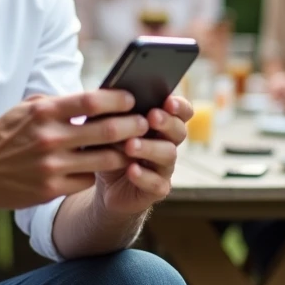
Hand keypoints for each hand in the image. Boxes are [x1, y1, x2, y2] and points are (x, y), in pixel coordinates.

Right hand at [0, 90, 149, 209]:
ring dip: (125, 153)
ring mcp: (51, 166)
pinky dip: (99, 173)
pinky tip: (105, 167)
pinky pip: (88, 181)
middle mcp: (49, 138)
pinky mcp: (50, 189)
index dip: (118, 99)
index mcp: (43, 113)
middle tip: (145, 122)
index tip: (132, 98)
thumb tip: (93, 97)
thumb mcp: (26, 109)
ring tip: (135, 147)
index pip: (91, 101)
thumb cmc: (5, 135)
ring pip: (104, 160)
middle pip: (106, 130)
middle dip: (133, 125)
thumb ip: (58, 103)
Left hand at [94, 95, 191, 216]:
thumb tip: (112, 94)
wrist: (103, 183)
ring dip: (150, 148)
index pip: (181, 111)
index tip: (168, 101)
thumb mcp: (108, 126)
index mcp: (161, 123)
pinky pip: (156, 183)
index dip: (179, 106)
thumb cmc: (109, 146)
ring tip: (131, 145)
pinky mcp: (157, 189)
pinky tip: (131, 170)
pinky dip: (144, 176)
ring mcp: (164, 167)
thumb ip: (115, 111)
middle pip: (178, 131)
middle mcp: (168, 143)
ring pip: (168, 155)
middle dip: (166, 123)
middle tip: (152, 117)